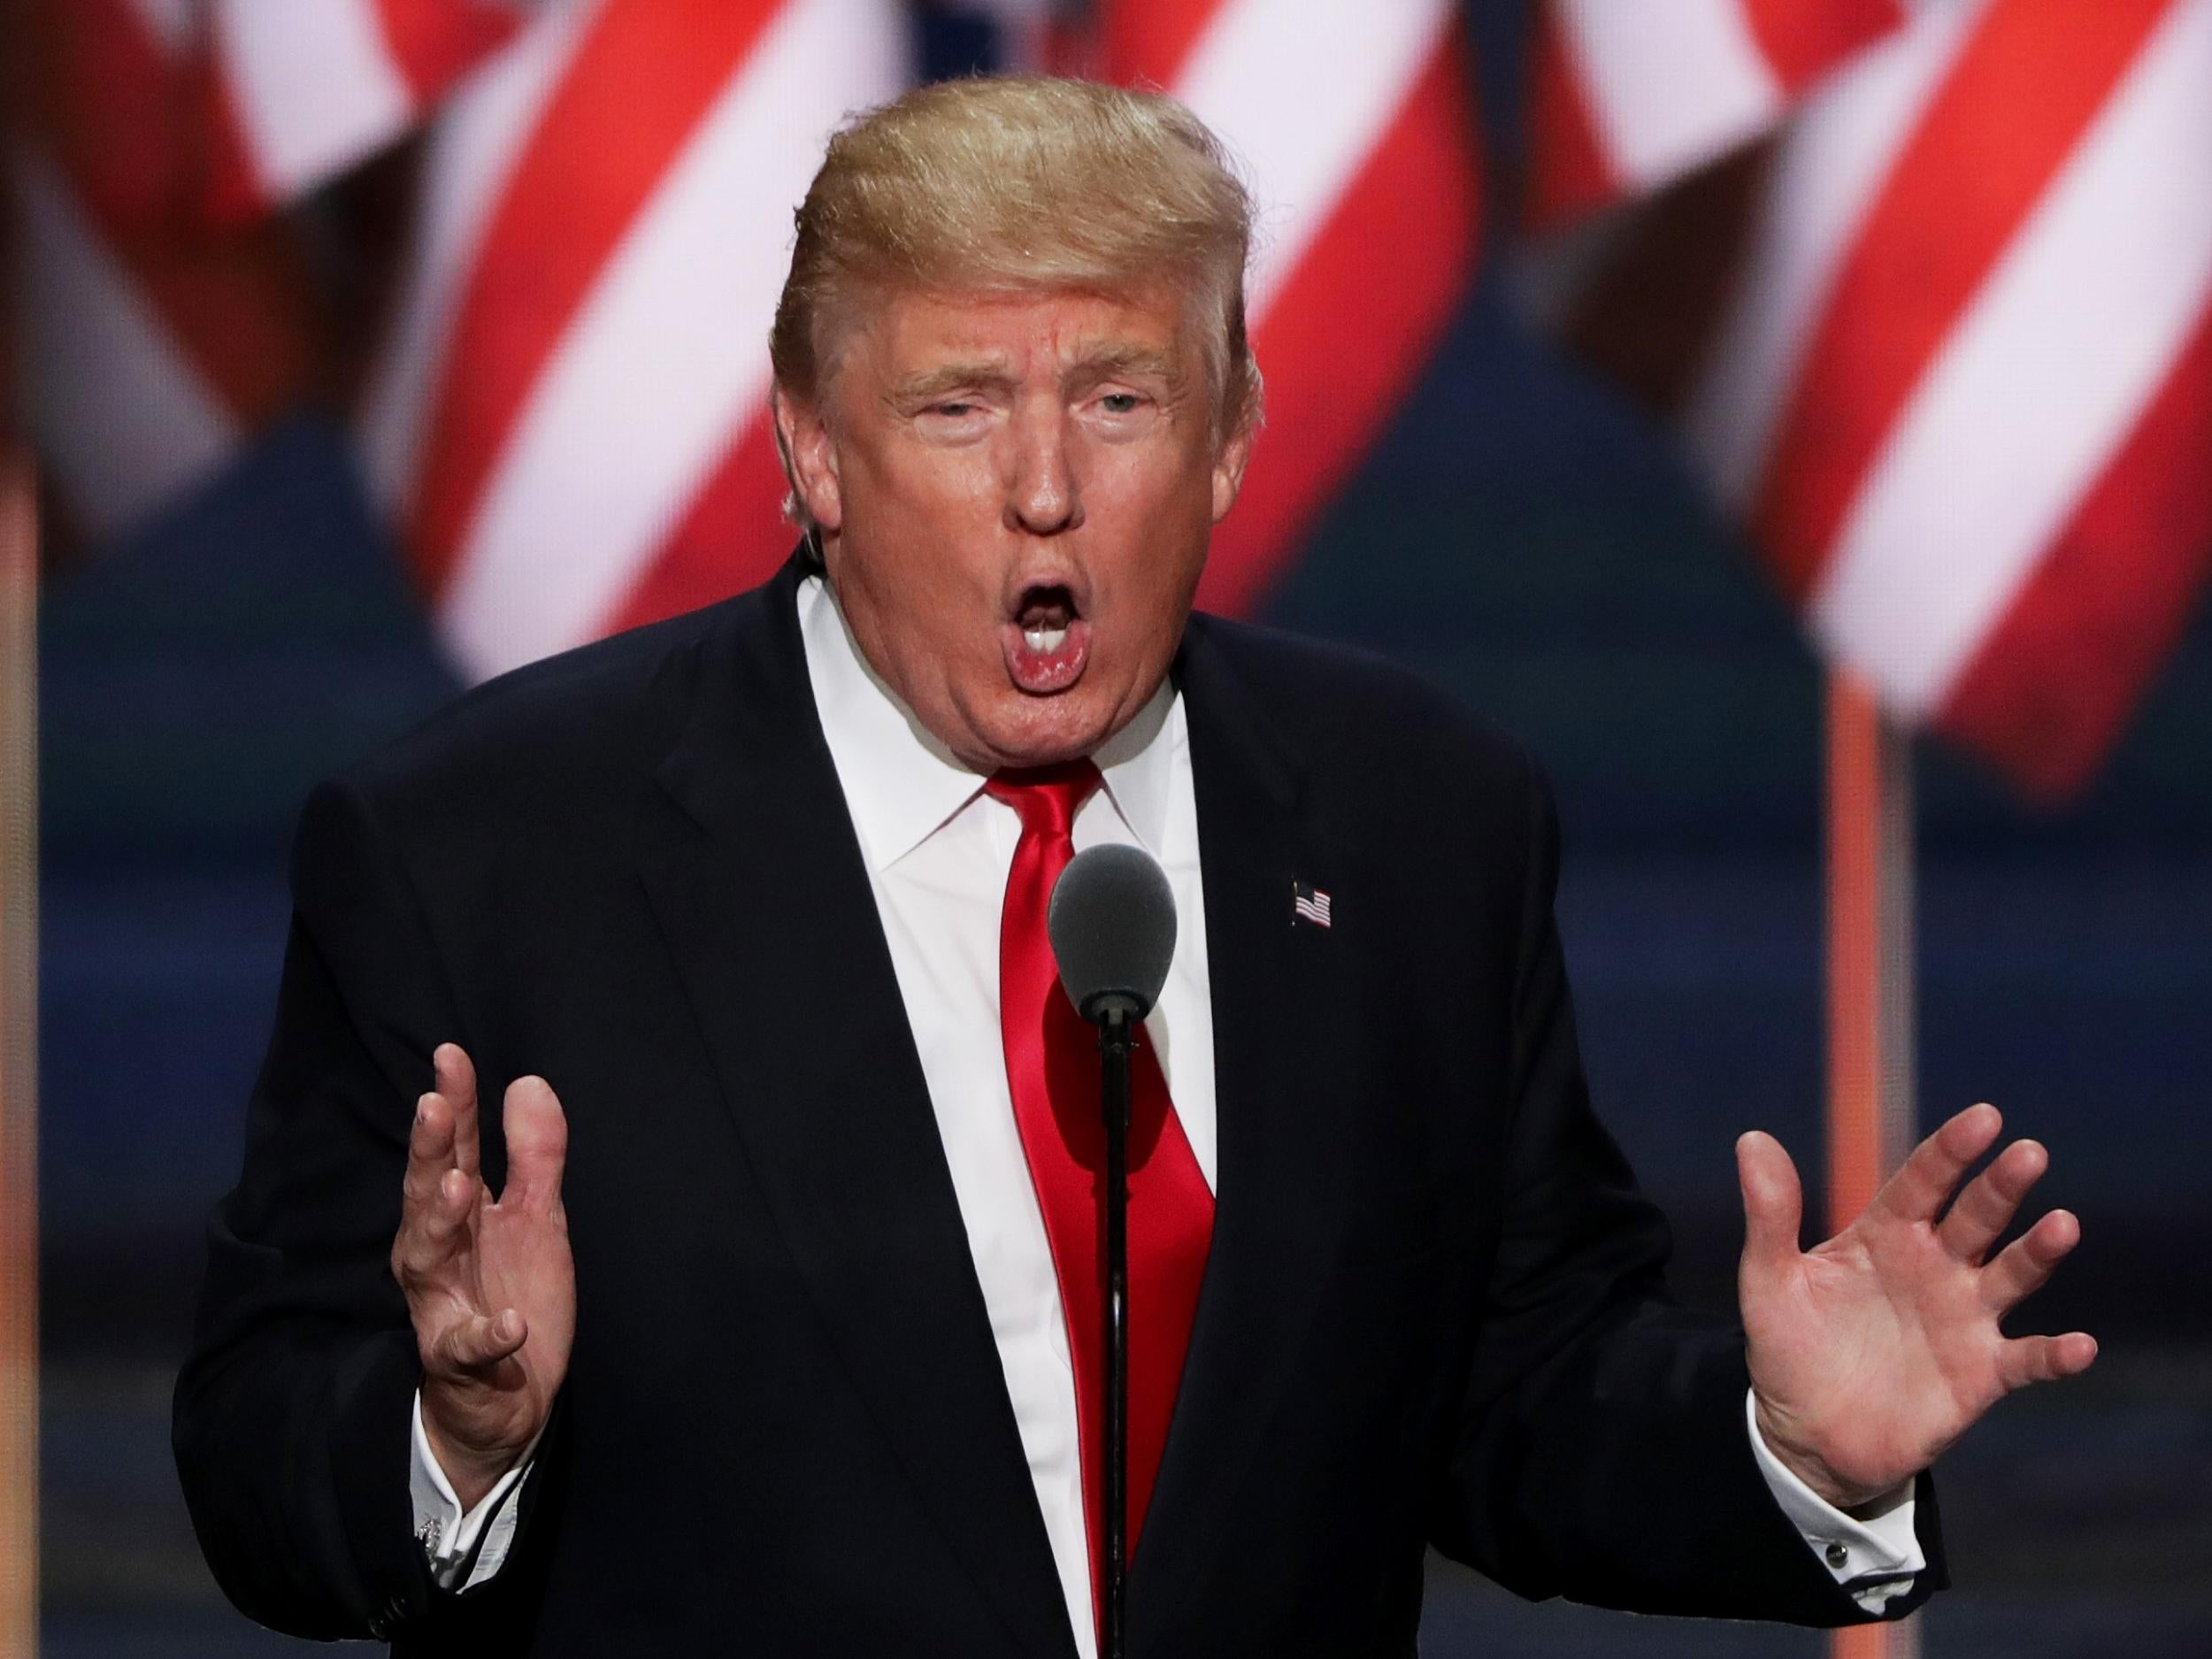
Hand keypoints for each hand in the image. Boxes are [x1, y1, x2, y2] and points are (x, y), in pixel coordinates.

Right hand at [392, 1044, 574, 1510]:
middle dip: (430, 1151)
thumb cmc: (512, 1296)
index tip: (451, 1055)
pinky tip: (506, 1323)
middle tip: (434, 1105)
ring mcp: (442, 1307)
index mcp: (460, 1217)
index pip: (453, 1151)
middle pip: (427, 1195)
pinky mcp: (459, 1363)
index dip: (452, 1105)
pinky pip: (468, 1348)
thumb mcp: (536, 1220)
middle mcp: (439, 1255)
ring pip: (429, 1261)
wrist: (506, 1405)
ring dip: (442, 1223)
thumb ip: (535, 1155)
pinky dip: (485, 1336)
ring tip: (460, 1186)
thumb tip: (527, 1081)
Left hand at [1737, 1103, 2095, 1510]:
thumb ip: (1769, 1214)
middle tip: (2029, 1153)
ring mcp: (1963, 1317)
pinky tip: (2080, 1346)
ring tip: (2062, 1225)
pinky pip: (2027, 1360)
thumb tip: (1751, 1138)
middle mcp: (1934, 1266)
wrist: (1806, 1434)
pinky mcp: (1981, 1374)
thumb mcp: (1769, 1280)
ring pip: (2011, 1275)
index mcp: (1886, 1235)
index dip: (1951, 1150)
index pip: (1923, 1181)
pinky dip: (2055, 1355)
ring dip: (2038, 1252)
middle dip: (2001, 1186)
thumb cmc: (1788, 1347)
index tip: (1983, 1117)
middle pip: (1975, 1217)